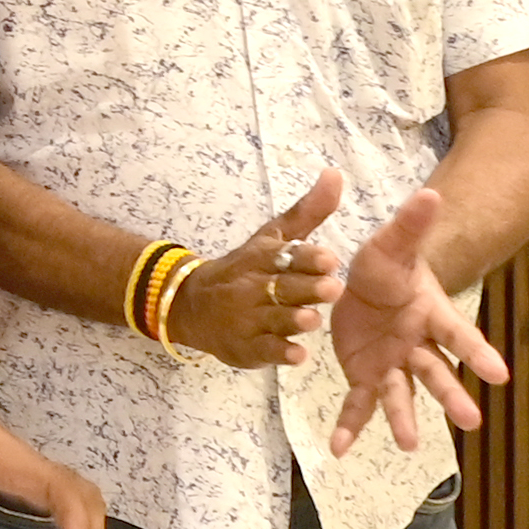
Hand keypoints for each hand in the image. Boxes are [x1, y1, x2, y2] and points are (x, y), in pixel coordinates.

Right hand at [165, 172, 346, 367]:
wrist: (192, 304)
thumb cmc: (246, 268)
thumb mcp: (273, 237)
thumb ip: (309, 211)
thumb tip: (336, 174)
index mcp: (262, 257)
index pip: (285, 255)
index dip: (307, 258)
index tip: (330, 258)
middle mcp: (254, 287)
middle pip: (283, 287)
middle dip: (307, 288)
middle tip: (333, 289)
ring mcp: (248, 319)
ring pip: (274, 319)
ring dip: (293, 320)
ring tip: (311, 320)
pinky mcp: (246, 347)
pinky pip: (264, 350)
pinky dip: (280, 353)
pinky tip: (298, 355)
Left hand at [319, 184, 509, 460]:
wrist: (365, 283)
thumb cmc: (387, 265)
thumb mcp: (392, 243)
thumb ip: (411, 225)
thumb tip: (431, 192)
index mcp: (430, 314)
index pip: (459, 334)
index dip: (478, 353)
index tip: (501, 375)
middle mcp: (417, 345)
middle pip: (438, 371)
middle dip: (453, 395)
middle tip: (473, 422)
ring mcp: (392, 364)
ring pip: (401, 394)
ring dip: (404, 419)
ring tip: (407, 446)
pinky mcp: (365, 375)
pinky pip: (358, 404)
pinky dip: (350, 426)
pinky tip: (337, 449)